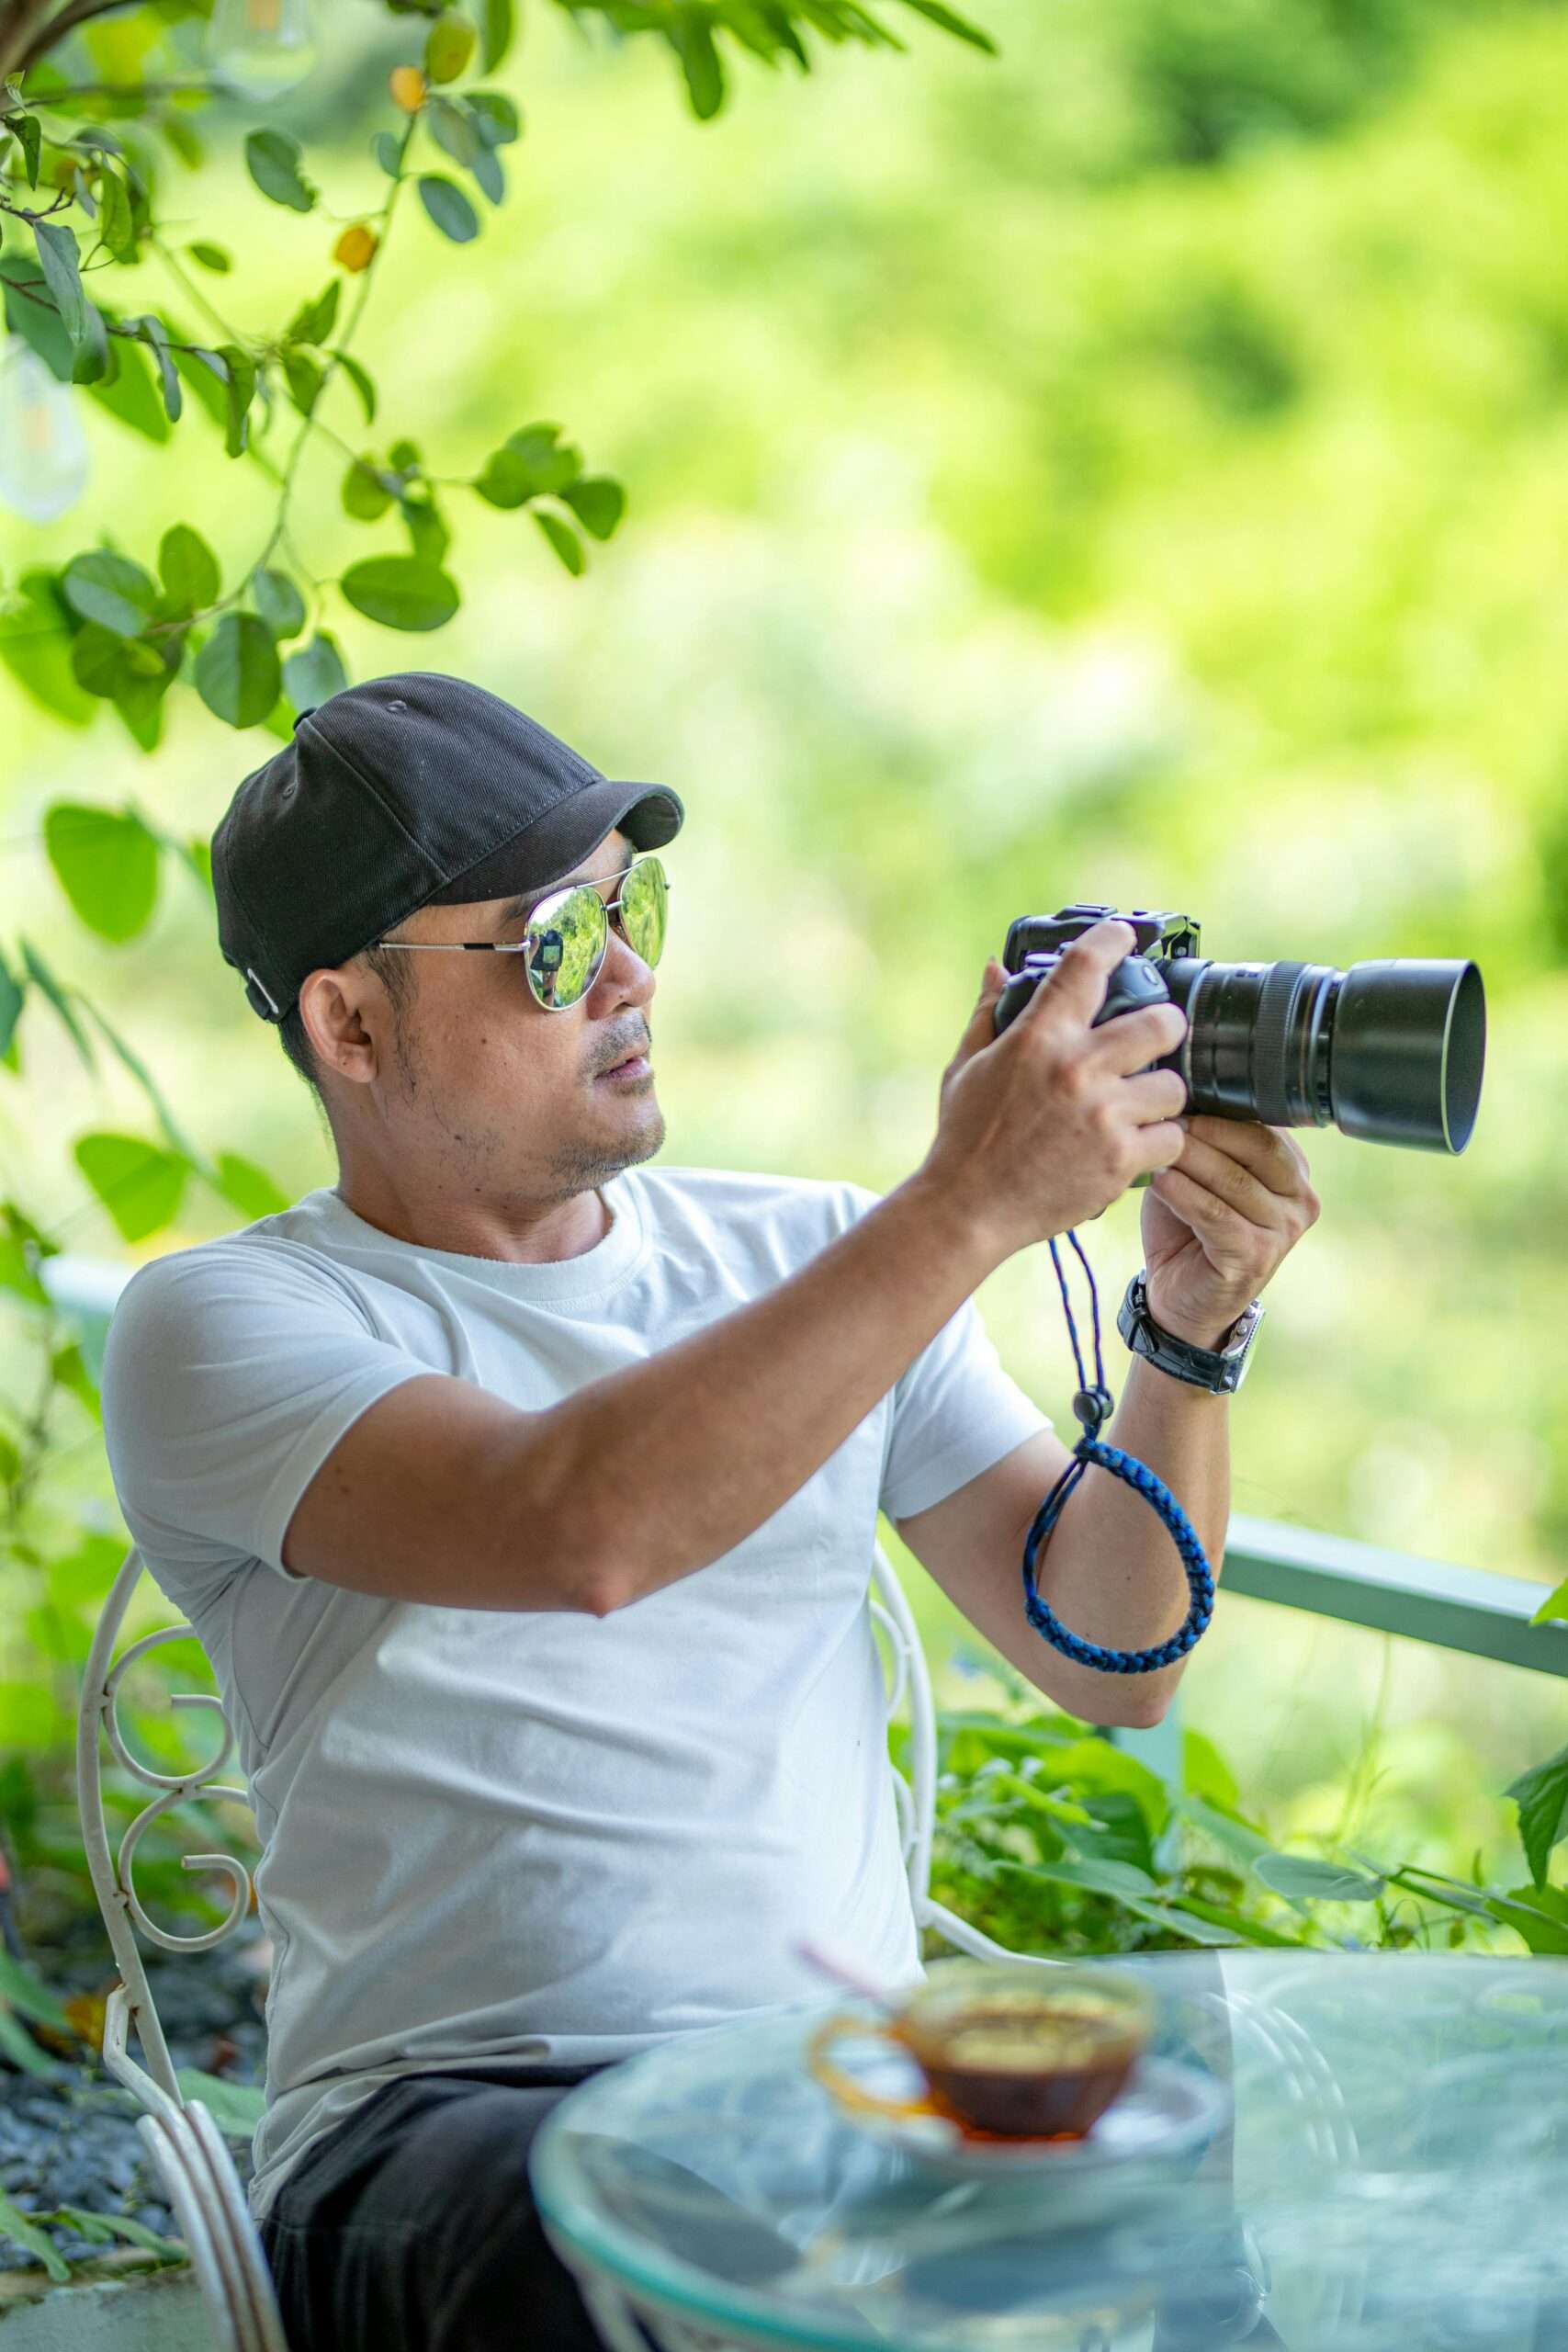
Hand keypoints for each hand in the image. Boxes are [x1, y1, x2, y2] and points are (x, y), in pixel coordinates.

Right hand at [921, 920, 1189, 1266]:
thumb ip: (988, 1014)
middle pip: (1162, 1023)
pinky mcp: (1121, 1160)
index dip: (1114, 939)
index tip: (1126, 936)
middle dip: (1166, 1027)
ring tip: (1143, 1105)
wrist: (967, 1209)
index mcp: (1039, 1037)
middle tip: (1160, 1037)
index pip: (1087, 965)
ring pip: (1174, 1087)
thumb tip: (997, 969)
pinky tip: (1138, 1145)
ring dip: (1162, 1096)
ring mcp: (1104, 1115)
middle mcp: (1077, 1068)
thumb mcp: (965, 1067)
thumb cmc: (964, 1139)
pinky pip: (1172, 1139)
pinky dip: (1159, 1144)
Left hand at [1141, 1116, 1320, 1349]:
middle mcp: (1301, 1200)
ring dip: (1189, 1159)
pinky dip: (1183, 1194)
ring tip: (1155, 1146)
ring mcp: (1284, 1232)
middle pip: (1257, 1148)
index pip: (1265, 1127)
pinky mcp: (1256, 1257)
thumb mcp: (1196, 1175)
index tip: (1179, 1097)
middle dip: (1207, 1130)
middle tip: (1165, 1119)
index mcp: (1293, 1172)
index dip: (1222, 1110)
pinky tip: (1158, 1180)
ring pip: (1233, 1180)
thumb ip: (1200, 1140)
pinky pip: (1216, 1214)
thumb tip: (1175, 1094)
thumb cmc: (1187, 1229)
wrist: (1179, 1299)